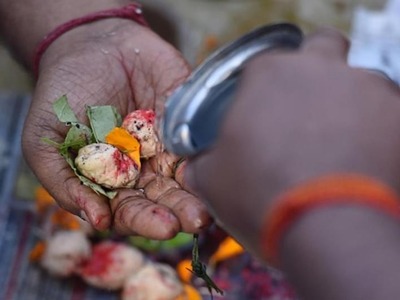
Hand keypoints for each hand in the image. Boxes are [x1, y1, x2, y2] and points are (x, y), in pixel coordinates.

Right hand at [22, 19, 210, 238]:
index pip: (132, 210)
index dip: (147, 220)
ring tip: (208, 205)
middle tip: (196, 220)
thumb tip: (97, 219)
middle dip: (181, 211)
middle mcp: (145, 167)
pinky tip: (210, 165)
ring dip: (198, 192)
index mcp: (113, 179)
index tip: (165, 226)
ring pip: (186, 176)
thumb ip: (63, 181)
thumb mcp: (45, 140)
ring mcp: (167, 143)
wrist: (90, 45)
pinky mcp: (184, 119)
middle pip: (165, 197)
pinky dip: (203, 153)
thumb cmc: (63, 94)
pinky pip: (197, 139)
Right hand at [186, 29, 399, 254]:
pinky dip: (375, 128)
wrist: (329, 230)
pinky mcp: (397, 115)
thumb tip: (194, 168)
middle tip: (307, 106)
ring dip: (348, 101)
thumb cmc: (264, 197)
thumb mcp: (214, 182)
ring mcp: (364, 87)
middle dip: (316, 67)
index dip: (263, 86)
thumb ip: (203, 164)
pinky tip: (360, 157)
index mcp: (268, 75)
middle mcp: (319, 69)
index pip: (265, 62)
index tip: (264, 109)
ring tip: (337, 141)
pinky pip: (387, 111)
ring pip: (359, 80)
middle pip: (322, 46)